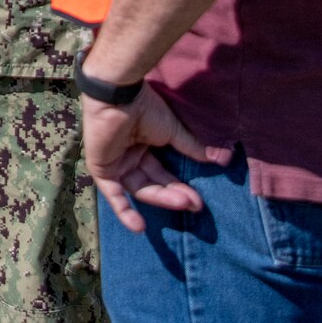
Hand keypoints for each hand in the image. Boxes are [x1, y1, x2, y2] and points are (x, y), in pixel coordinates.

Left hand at [82, 84, 231, 232]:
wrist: (120, 95)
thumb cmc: (144, 107)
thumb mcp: (173, 131)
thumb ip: (191, 147)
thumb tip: (220, 159)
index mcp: (144, 147)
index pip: (163, 175)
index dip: (180, 188)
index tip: (199, 200)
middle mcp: (129, 156)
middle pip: (153, 184)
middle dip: (174, 195)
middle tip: (196, 204)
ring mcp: (115, 162)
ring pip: (140, 188)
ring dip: (161, 198)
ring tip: (184, 203)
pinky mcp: (101, 168)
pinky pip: (113, 194)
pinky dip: (125, 211)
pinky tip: (140, 227)